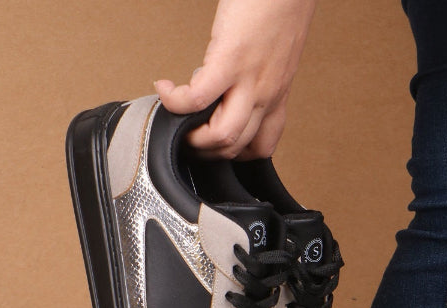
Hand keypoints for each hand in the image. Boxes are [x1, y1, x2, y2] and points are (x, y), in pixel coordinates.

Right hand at [155, 0, 317, 158]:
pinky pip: (198, 98)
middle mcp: (266, 95)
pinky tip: (164, 89)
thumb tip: (235, 84)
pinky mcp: (230, 59)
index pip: (260, 148)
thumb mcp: (277, 56)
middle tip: (185, 133)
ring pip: (221, 137)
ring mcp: (250, 81)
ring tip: (176, 120)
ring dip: (192, 137)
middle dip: (205, 150)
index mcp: (277, 95)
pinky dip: (175, 101)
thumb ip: (260, 77)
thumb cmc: (282, 8)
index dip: (234, 154)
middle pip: (236, 148)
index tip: (214, 139)